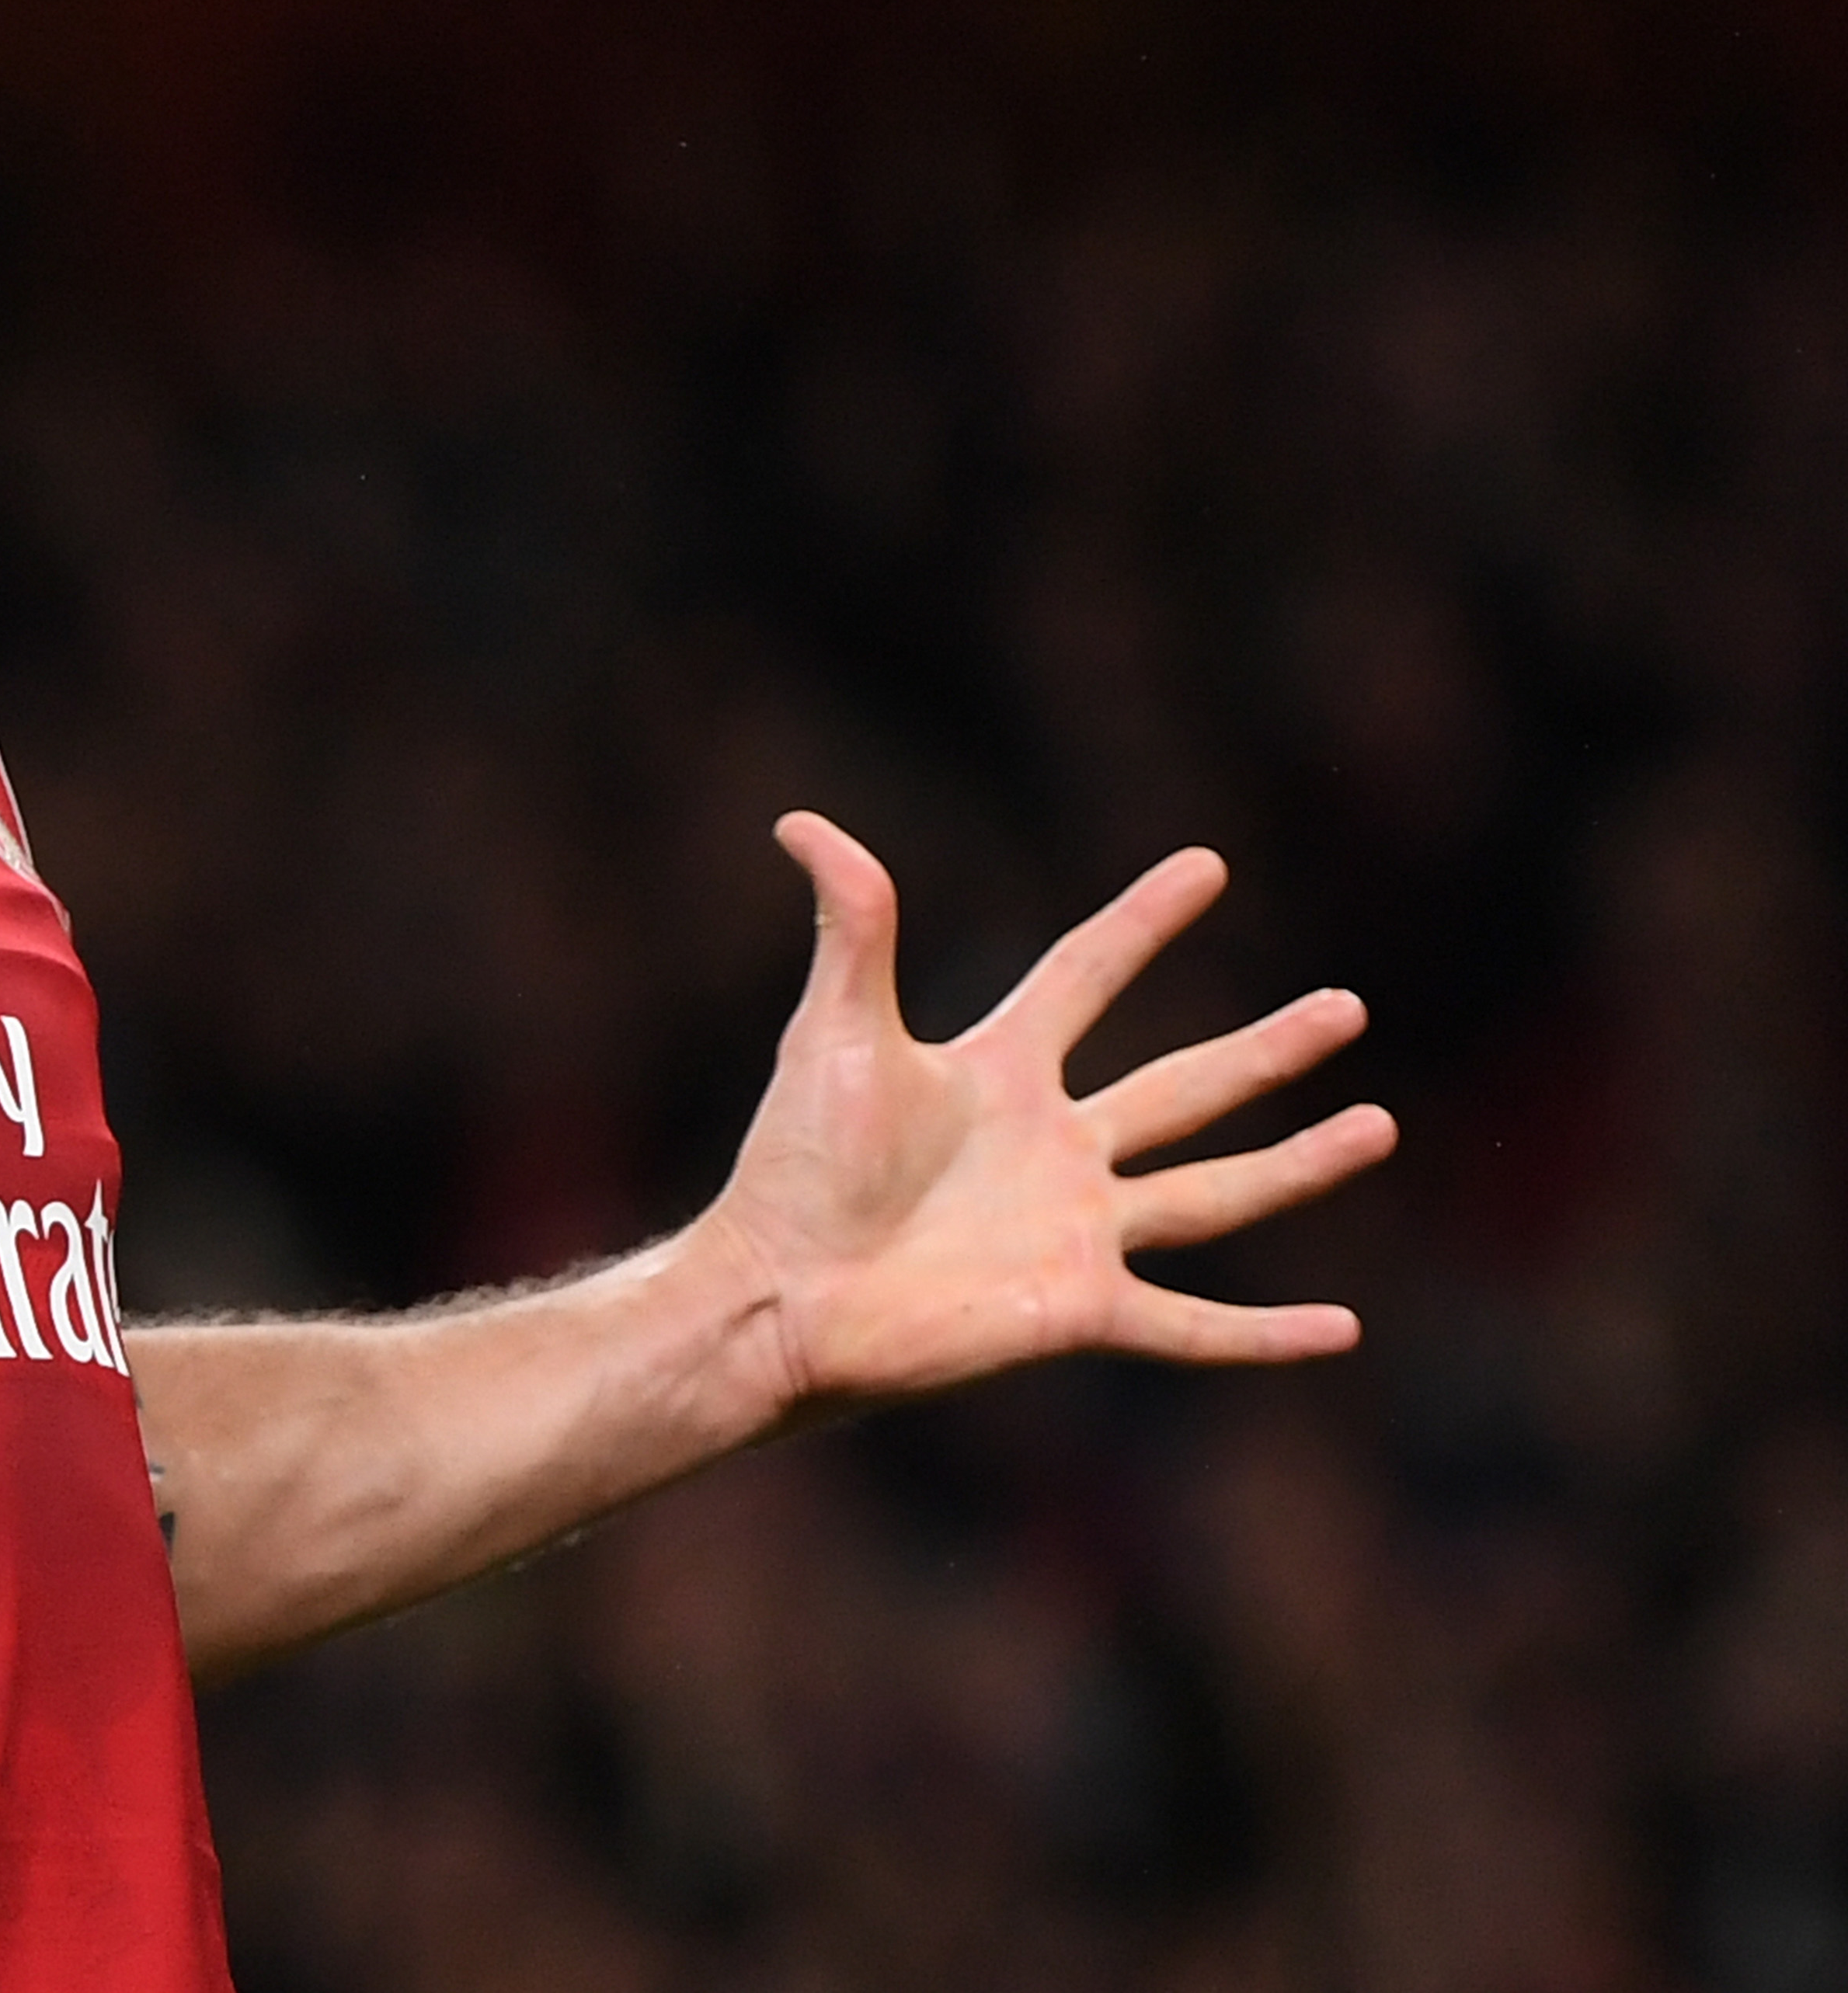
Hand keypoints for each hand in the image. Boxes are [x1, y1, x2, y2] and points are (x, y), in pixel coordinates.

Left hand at [699, 813, 1395, 1414]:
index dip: (1143, 920)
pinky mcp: (1077, 1310)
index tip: (1207, 864)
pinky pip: (1193, 1325)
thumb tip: (801, 822)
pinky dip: (1265, 1336)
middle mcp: (1052, 1148)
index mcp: (998, 1072)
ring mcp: (1074, 1231)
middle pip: (1182, 1086)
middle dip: (1267, 1050)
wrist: (779, 1293)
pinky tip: (1344, 1330)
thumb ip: (850, 928)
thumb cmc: (796, 1166)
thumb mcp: (834, 1031)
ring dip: (1299, 1164)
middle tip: (1348, 1007)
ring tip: (1380, 1126)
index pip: (1086, 975)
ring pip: (1215, 1193)